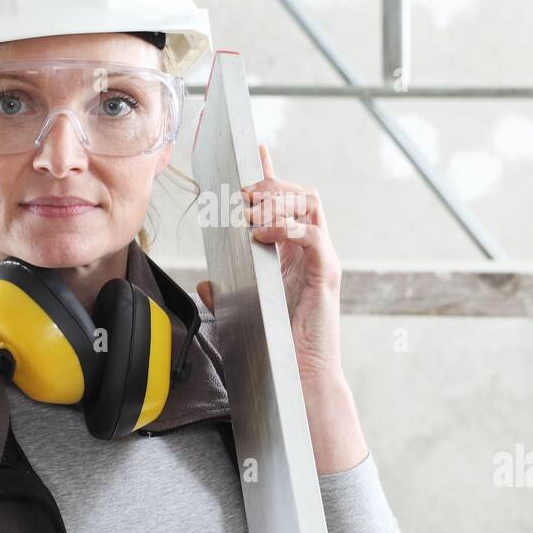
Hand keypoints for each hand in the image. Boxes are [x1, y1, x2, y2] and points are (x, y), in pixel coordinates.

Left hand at [197, 143, 342, 380]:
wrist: (299, 380)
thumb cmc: (275, 348)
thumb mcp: (241, 315)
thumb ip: (226, 296)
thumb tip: (206, 283)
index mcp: (293, 255)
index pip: (285, 203)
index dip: (270, 176)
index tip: (255, 151)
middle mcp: (311, 251)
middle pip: (300, 194)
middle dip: (269, 186)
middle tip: (242, 195)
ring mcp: (322, 261)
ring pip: (310, 205)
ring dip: (277, 202)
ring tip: (249, 213)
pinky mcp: (326, 276)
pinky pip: (313, 236)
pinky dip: (287, 227)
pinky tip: (261, 234)